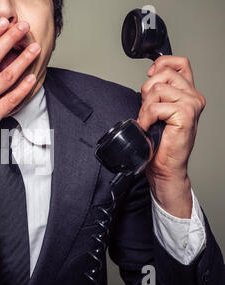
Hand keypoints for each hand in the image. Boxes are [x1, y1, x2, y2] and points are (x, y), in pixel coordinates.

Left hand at [137, 56, 205, 217]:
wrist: (164, 166)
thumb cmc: (160, 141)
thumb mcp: (157, 109)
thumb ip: (158, 91)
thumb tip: (151, 74)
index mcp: (188, 93)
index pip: (179, 63)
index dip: (161, 64)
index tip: (149, 76)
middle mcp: (194, 96)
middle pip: (164, 73)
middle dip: (147, 91)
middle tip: (147, 111)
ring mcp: (191, 104)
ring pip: (158, 89)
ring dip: (145, 107)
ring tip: (148, 121)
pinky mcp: (185, 114)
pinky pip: (156, 106)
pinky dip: (146, 118)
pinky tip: (149, 127)